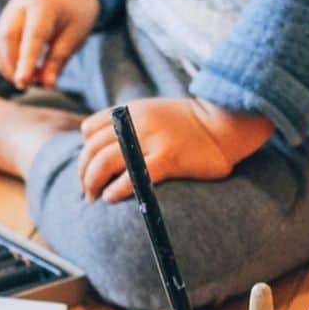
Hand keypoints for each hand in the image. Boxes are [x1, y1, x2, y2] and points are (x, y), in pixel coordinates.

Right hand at [0, 0, 99, 89]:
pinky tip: (19, 72)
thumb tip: (47, 85)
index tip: (23, 82)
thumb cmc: (74, 17)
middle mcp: (20, 5)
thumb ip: (58, 60)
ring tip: (28, 80)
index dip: (26, 60)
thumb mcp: (74, 38)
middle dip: (14, 66)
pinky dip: (5, 63)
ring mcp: (8, 12)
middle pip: (7, 37)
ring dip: (8, 67)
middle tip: (29, 85)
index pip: (32, 36)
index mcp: (43, 5)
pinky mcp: (3, 21)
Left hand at [78, 98, 273, 201]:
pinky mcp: (168, 159)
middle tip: (86, 192)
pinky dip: (116, 189)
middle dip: (84, 173)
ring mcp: (152, 140)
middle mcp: (136, 122)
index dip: (84, 153)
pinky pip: (132, 176)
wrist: (224, 123)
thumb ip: (128, 125)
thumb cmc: (188, 125)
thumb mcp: (152, 113)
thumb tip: (103, 150)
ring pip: (105, 161)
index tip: (88, 170)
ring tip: (94, 198)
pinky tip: (111, 197)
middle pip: (93, 149)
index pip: (90, 130)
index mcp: (130, 111)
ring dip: (92, 183)